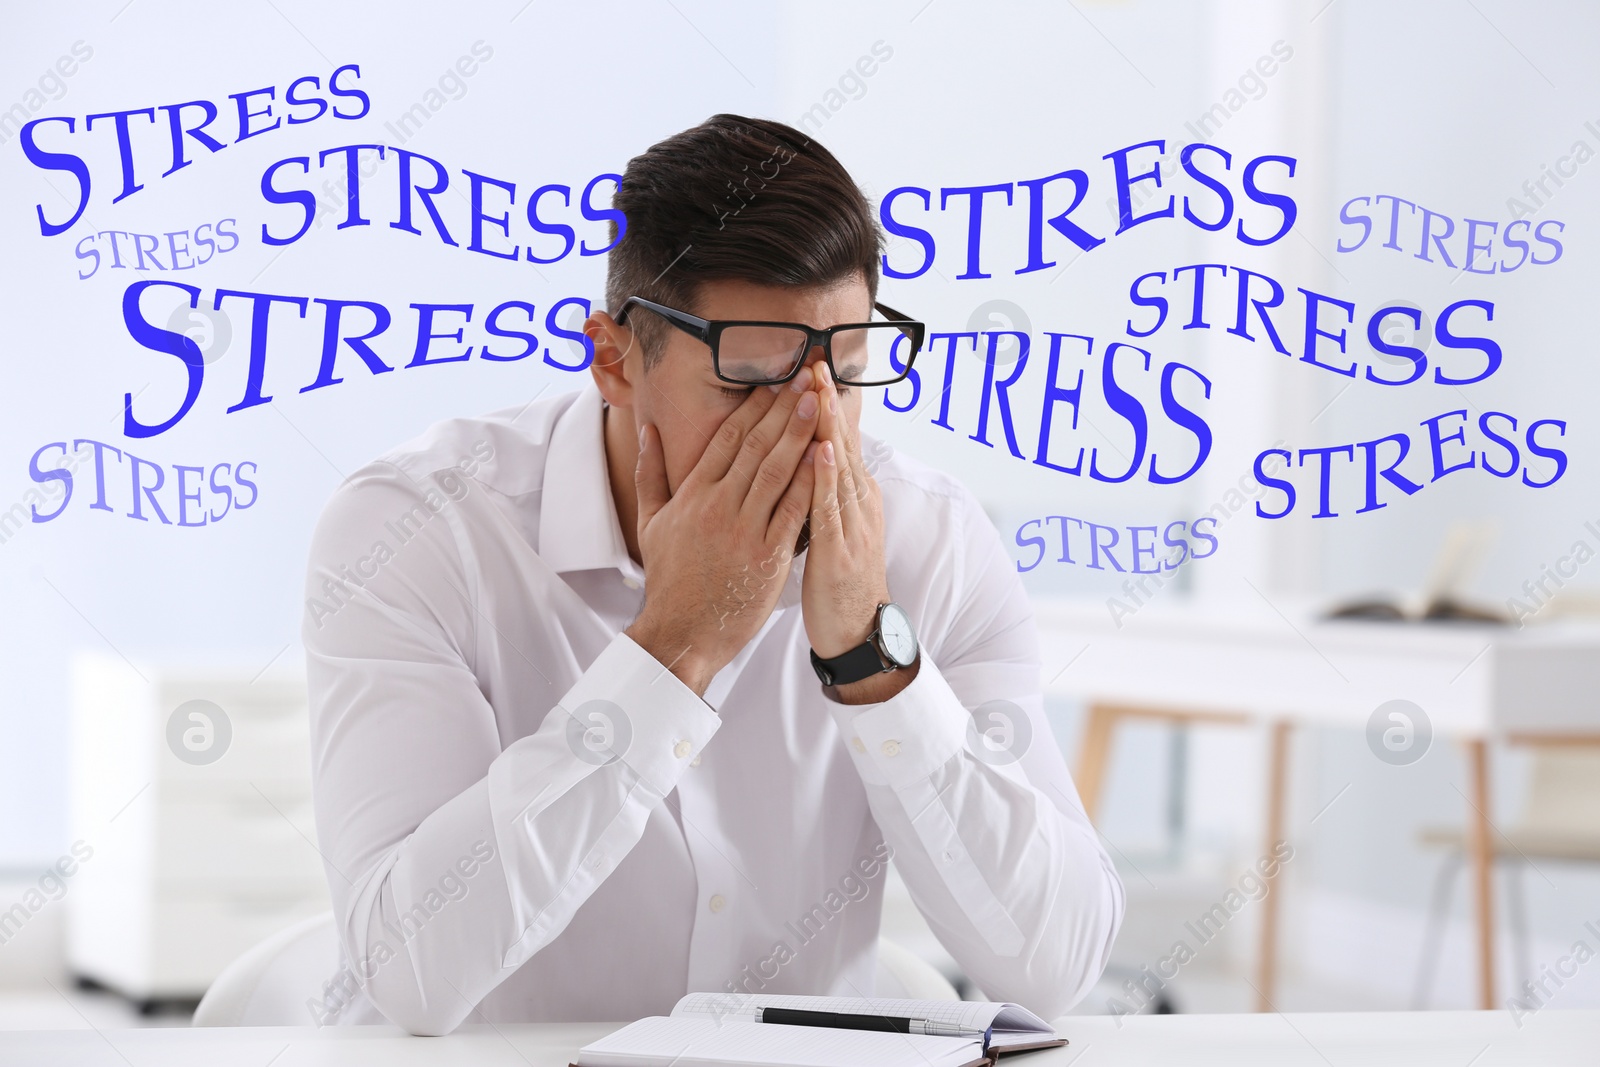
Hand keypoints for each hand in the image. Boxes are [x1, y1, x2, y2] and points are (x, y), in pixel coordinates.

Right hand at [625, 368, 819, 695]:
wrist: (681, 631)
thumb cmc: (669, 578)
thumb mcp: (650, 521)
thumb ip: (650, 472)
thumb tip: (647, 430)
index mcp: (692, 494)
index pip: (727, 439)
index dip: (752, 407)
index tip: (773, 381)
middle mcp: (717, 506)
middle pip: (755, 446)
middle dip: (783, 408)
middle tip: (806, 377)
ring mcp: (743, 530)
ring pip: (777, 471)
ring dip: (800, 433)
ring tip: (820, 402)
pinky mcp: (767, 556)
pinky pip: (793, 511)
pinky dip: (810, 482)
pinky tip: (826, 457)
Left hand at [801, 363, 895, 680]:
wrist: (857, 629)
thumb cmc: (839, 578)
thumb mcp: (833, 525)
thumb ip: (824, 490)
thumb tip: (811, 454)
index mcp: (852, 494)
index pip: (836, 439)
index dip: (823, 403)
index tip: (810, 366)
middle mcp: (857, 502)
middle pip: (840, 442)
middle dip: (826, 401)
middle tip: (815, 360)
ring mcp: (852, 524)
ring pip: (838, 466)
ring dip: (827, 426)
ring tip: (816, 389)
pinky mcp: (841, 549)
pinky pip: (830, 508)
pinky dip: (826, 476)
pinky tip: (819, 450)